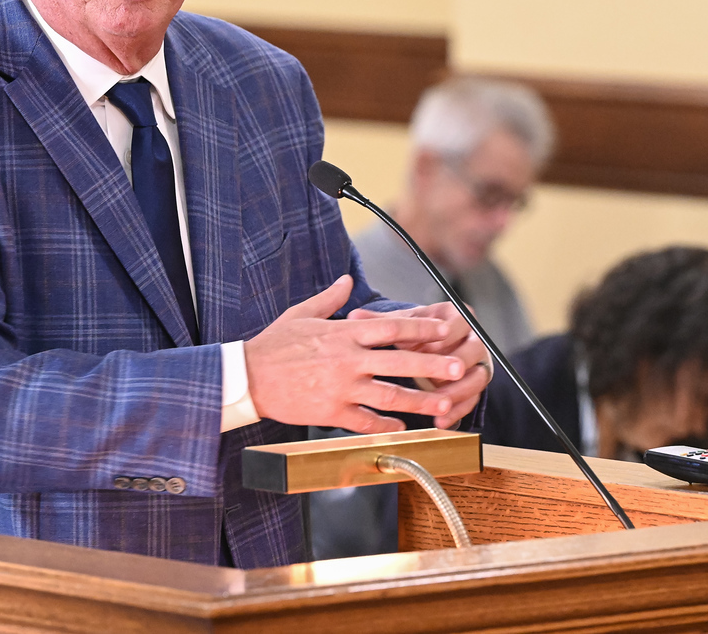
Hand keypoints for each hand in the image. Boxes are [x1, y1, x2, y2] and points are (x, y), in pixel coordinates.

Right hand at [243, 276, 473, 433]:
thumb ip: (329, 298)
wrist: (248, 377)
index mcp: (344, 332)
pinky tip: (403, 427)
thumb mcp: (301, 313)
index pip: (392, 326)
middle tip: (459, 368)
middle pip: (400, 361)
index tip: (446, 328)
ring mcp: (342, 387)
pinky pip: (367, 420)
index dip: (422, 327)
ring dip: (421, 400)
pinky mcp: (332, 411)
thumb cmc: (274, 344)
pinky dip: (387, 425)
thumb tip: (346, 280)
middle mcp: (348, 359)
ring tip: (444, 404)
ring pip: (391, 395)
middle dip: (433, 364)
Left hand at [347, 300, 490, 427]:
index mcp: (453, 316)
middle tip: (439, 377)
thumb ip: (379, 321)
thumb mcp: (397, 324)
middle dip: (456, 365)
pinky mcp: (474, 383)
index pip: (456, 324)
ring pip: (477, 378)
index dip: (441, 337)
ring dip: (458, 393)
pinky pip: (473, 399)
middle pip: (473, 351)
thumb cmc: (413, 332)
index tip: (425, 347)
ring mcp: (476, 362)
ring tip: (439, 405)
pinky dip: (458, 411)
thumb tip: (353, 318)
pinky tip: (441, 420)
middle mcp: (471, 337)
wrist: (427, 344)